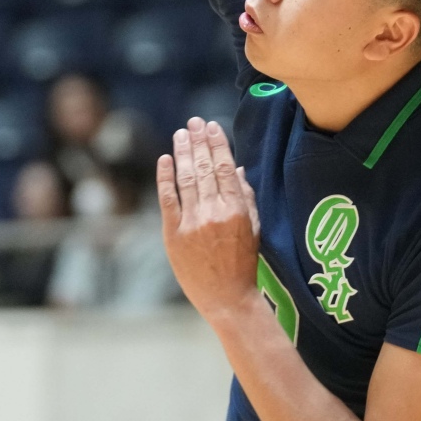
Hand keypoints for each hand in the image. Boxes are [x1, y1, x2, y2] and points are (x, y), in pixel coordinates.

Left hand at [156, 119, 261, 322]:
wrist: (227, 299)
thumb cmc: (244, 265)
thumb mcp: (255, 229)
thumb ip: (246, 197)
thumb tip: (237, 168)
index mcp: (237, 210)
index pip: (225, 168)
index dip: (217, 144)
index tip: (212, 126)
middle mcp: (214, 212)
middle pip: (204, 168)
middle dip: (198, 142)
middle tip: (194, 121)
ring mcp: (192, 223)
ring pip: (185, 179)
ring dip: (182, 153)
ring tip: (181, 133)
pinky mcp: (173, 235)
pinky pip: (167, 200)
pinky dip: (165, 178)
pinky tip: (165, 160)